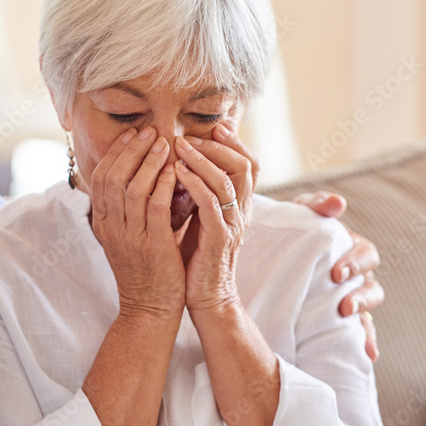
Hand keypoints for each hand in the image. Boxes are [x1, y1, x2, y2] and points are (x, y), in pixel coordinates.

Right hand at [89, 127, 185, 320]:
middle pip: (112, 177)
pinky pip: (156, 207)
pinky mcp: (153, 245)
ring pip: (132, 188)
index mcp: (102, 223)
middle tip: (148, 131)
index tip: (132, 134)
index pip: (100, 177)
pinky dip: (164, 185)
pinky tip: (175, 171)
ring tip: (164, 144)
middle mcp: (111, 227)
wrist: (150, 309)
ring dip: (149, 162)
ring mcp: (130, 237)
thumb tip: (143, 171)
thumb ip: (130, 206)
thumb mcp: (127, 235)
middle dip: (131, 150)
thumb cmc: (145, 269)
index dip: (116, 153)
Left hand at [173, 124, 257, 314]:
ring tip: (178, 145)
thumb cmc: (197, 256)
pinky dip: (194, 183)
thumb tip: (184, 162)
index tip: (214, 128)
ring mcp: (233, 224)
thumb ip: (200, 193)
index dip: (234, 143)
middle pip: (243, 166)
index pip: (248, 164)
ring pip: (226, 181)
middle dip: (217, 146)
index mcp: (239, 205)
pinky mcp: (219, 239)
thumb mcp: (201, 218)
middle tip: (189, 135)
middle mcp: (242, 211)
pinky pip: (211, 204)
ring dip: (202, 159)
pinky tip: (177, 171)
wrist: (205, 298)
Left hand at [293, 191, 383, 361]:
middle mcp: (354, 273)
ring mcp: (348, 295)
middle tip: (343, 304)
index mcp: (349, 248)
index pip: (365, 253)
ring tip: (345, 320)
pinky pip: (359, 331)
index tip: (337, 274)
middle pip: (371, 283)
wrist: (268, 252)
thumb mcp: (300, 212)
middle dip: (360, 294)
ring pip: (368, 308)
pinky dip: (367, 342)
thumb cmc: (290, 229)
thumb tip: (338, 204)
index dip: (356, 263)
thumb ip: (316, 204)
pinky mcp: (338, 317)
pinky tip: (369, 354)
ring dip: (362, 316)